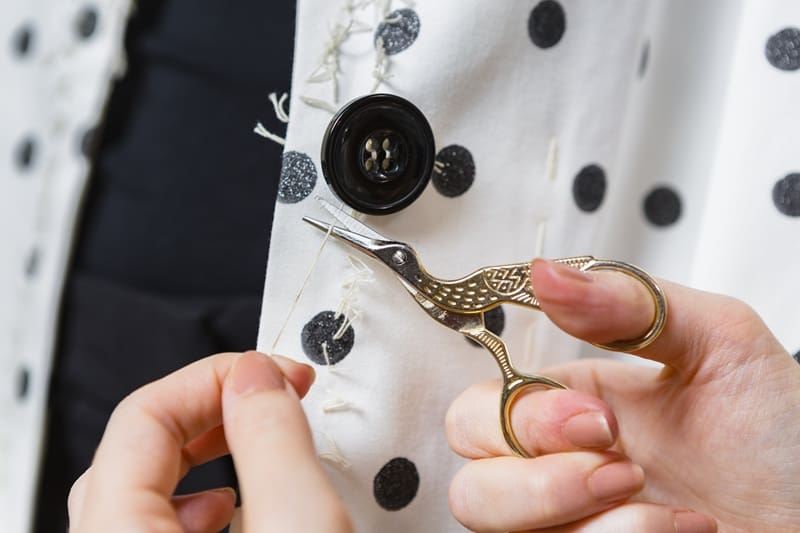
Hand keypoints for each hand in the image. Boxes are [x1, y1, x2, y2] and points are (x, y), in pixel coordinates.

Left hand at [68, 351, 351, 532]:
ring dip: (202, 451)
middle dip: (212, 408)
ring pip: (142, 492)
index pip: (143, 416)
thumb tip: (257, 375)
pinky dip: (196, 503)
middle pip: (136, 450)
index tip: (276, 371)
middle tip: (272, 393)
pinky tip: (231, 510)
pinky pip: (154, 530)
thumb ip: (273, 441)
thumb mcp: (298, 525)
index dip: (217, 376)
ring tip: (252, 441)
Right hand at [446, 259, 799, 531]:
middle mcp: (563, 470)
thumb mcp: (720, 342)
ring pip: (494, 531)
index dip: (520, 418)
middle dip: (533, 478)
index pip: (478, 412)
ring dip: (570, 514)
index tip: (598, 418)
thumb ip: (630, 303)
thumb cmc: (785, 436)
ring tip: (648, 496)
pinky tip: (682, 529)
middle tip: (617, 463)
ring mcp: (576, 525)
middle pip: (469, 484)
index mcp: (572, 407)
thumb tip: (543, 273)